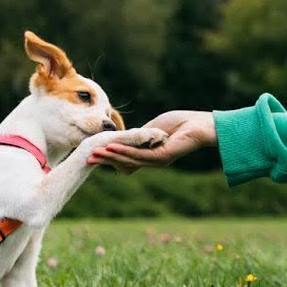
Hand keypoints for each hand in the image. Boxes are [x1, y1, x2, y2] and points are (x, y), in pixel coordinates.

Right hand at [87, 110, 216, 172]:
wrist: (199, 125)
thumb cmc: (179, 123)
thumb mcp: (151, 128)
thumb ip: (137, 135)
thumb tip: (122, 138)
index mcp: (149, 155)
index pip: (125, 159)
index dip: (109, 157)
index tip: (93, 154)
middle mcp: (152, 161)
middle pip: (124, 163)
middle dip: (105, 160)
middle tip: (87, 159)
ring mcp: (156, 160)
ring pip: (129, 160)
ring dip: (111, 157)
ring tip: (95, 154)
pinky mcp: (161, 157)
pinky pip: (139, 156)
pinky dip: (123, 152)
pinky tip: (111, 149)